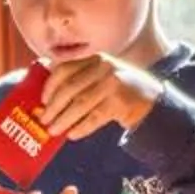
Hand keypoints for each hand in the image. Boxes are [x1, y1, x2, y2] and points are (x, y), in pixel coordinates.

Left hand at [37, 53, 163, 138]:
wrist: (151, 100)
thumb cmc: (120, 90)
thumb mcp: (101, 75)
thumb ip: (80, 79)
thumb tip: (47, 100)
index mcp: (95, 58)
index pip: (64, 68)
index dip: (49, 85)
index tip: (42, 100)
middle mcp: (104, 67)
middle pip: (70, 88)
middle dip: (53, 107)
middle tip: (44, 120)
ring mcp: (113, 84)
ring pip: (80, 104)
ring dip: (64, 120)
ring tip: (54, 131)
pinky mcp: (120, 102)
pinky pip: (94, 117)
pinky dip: (81, 128)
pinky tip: (72, 135)